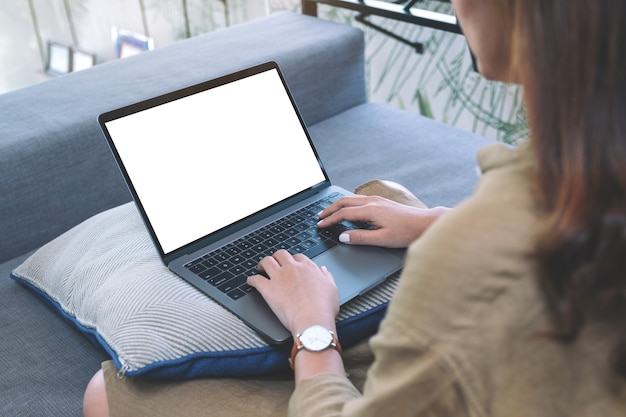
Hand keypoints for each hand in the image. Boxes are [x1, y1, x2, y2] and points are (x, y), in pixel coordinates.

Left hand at [247, 250, 338, 334]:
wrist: (313, 321)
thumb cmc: (324, 308)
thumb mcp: (332, 289)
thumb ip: (327, 277)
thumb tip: (322, 270)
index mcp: (308, 267)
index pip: (298, 257)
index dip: (293, 260)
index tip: (292, 265)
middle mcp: (292, 268)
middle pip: (281, 254)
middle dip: (277, 257)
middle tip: (275, 263)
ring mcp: (279, 277)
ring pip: (266, 261)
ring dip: (262, 263)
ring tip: (260, 268)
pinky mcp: (268, 289)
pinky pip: (256, 279)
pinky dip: (251, 280)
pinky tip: (250, 282)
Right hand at [317, 195, 449, 247]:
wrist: (424, 223)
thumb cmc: (407, 232)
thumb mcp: (382, 239)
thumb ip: (361, 237)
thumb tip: (343, 237)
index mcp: (370, 210)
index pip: (343, 214)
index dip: (330, 220)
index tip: (320, 225)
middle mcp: (372, 201)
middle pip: (344, 202)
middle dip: (330, 209)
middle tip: (319, 216)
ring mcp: (377, 199)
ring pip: (351, 199)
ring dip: (338, 205)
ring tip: (329, 211)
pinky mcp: (382, 201)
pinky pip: (359, 199)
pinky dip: (348, 203)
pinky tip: (348, 208)